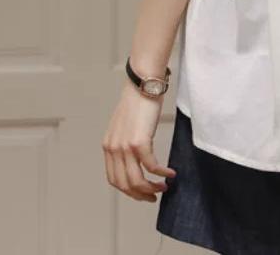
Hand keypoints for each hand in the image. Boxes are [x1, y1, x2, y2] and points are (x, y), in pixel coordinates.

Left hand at [102, 82, 176, 201]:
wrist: (144, 84)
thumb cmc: (139, 101)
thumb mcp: (125, 125)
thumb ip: (126, 141)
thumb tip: (136, 156)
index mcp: (108, 145)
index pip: (114, 179)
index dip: (128, 190)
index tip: (142, 193)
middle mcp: (113, 149)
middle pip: (124, 184)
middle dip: (140, 194)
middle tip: (154, 196)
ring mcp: (125, 146)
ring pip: (136, 180)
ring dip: (151, 188)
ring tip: (164, 187)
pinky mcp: (139, 142)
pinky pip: (151, 166)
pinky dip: (161, 173)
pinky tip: (171, 173)